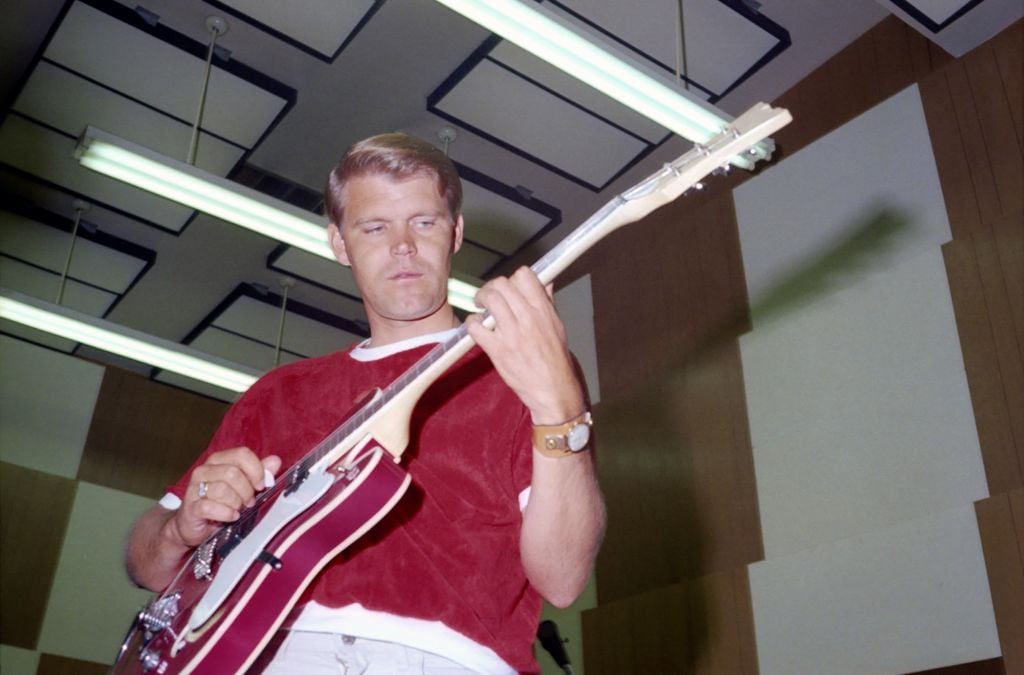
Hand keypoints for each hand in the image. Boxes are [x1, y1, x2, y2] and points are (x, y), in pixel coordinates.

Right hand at [171, 448, 280, 547]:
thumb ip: (258, 472)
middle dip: (246, 490)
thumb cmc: (222, 503)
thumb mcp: (243, 486)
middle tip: (248, 501)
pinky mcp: (191, 508)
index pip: (242, 454)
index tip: (261, 485)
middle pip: (233, 473)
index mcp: (218, 460)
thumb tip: (275, 461)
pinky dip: (226, 513)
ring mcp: (194, 489)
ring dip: (236, 503)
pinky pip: (210, 507)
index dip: (256, 470)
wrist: (194, 525)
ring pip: (222, 490)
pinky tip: (231, 516)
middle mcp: (204, 470)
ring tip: (238, 509)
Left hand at [466, 267, 583, 423]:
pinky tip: (476, 328)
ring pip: (489, 299)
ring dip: (480, 299)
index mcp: (543, 310)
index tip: (508, 289)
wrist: (554, 389)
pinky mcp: (498, 350)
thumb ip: (548, 302)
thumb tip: (545, 282)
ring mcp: (512, 334)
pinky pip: (476, 327)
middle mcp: (528, 317)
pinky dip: (471, 323)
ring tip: (479, 308)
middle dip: (491, 287)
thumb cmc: (556, 360)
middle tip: (487, 297)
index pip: (524, 276)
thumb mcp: (557, 326)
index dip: (512, 279)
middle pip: (502, 284)